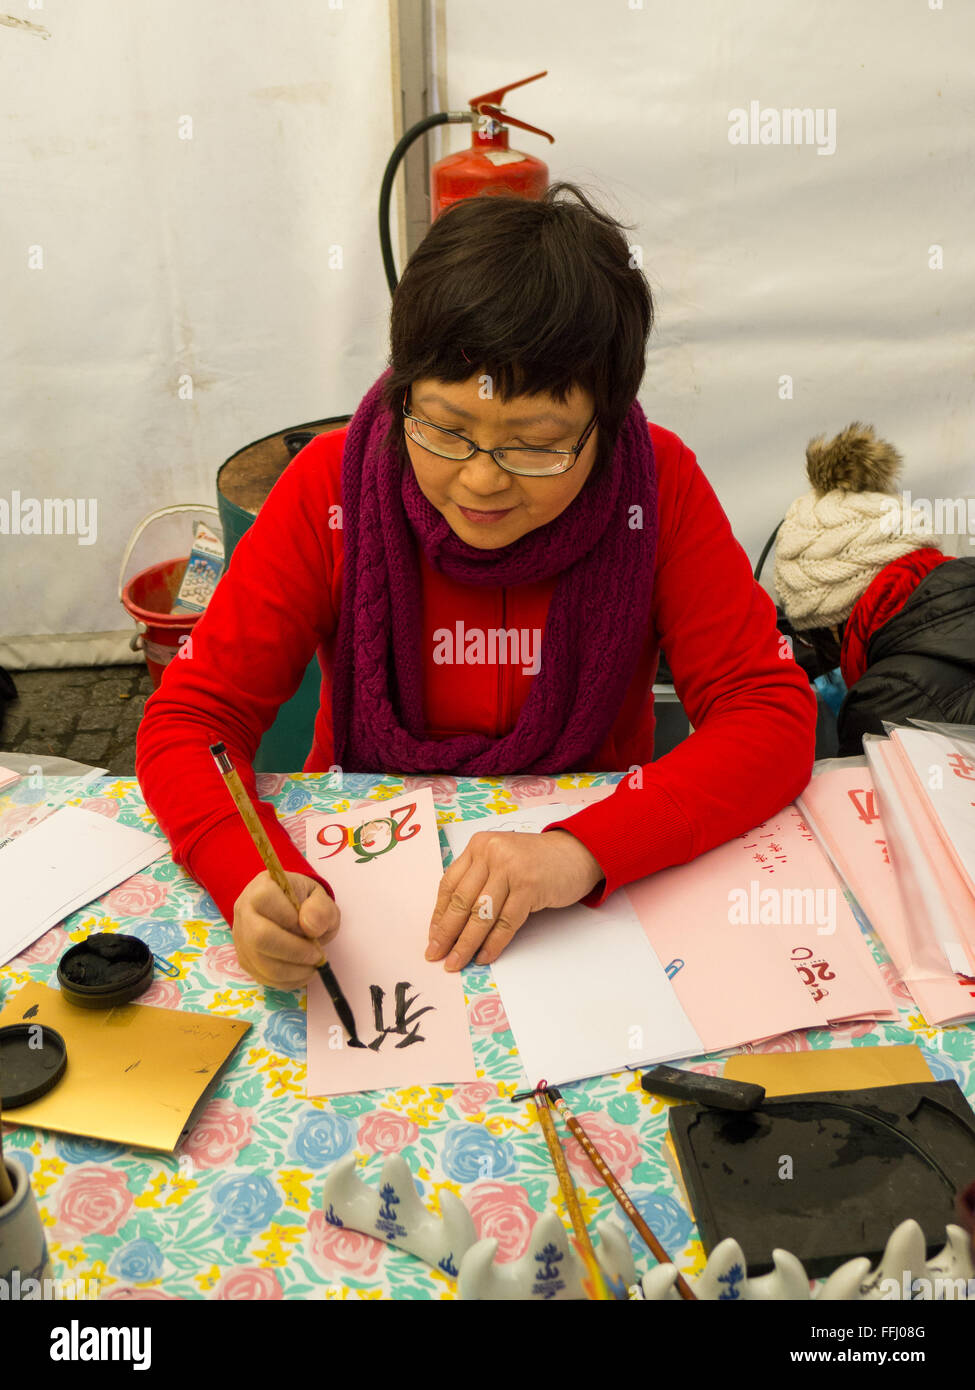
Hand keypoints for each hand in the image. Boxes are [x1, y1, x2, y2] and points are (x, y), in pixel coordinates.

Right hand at [232, 870, 339, 988]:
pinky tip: (302, 972)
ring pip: (261, 962)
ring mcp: (241, 937)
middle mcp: (244, 911)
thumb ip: (321, 909)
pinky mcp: (244, 959)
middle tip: (316, 955)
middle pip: (259, 937)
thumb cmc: (307, 904)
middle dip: (294, 951)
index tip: (313, 929)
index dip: (293, 919)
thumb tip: (310, 928)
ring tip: (313, 966)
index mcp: (261, 887)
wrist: (295, 914)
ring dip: (293, 970)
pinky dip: (287, 981)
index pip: (267, 901)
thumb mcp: (321, 899)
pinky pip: (262, 977)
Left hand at [426, 829, 604, 971]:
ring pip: (481, 914)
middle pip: (462, 901)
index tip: (433, 937)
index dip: (439, 914)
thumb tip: (451, 922)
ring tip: (456, 962)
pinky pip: (506, 922)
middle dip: (447, 933)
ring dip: (466, 944)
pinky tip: (484, 956)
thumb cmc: (536, 862)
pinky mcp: (529, 886)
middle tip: (436, 955)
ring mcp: (511, 868)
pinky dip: (494, 943)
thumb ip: (479, 880)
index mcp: (478, 846)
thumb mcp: (501, 860)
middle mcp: (491, 853)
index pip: (450, 884)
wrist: (577, 853)